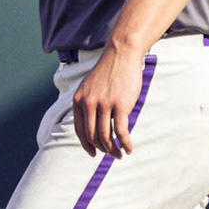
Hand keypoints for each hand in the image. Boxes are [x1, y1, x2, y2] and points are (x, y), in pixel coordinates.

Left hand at [71, 44, 146, 158]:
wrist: (121, 54)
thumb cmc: (108, 71)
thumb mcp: (90, 87)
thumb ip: (88, 104)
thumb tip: (93, 126)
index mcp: (79, 101)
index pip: (80, 130)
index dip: (86, 145)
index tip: (93, 154)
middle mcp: (89, 104)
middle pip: (93, 136)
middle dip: (102, 149)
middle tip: (111, 155)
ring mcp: (104, 105)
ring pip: (106, 136)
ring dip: (113, 150)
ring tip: (120, 154)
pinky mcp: (120, 105)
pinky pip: (121, 132)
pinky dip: (125, 143)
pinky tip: (129, 148)